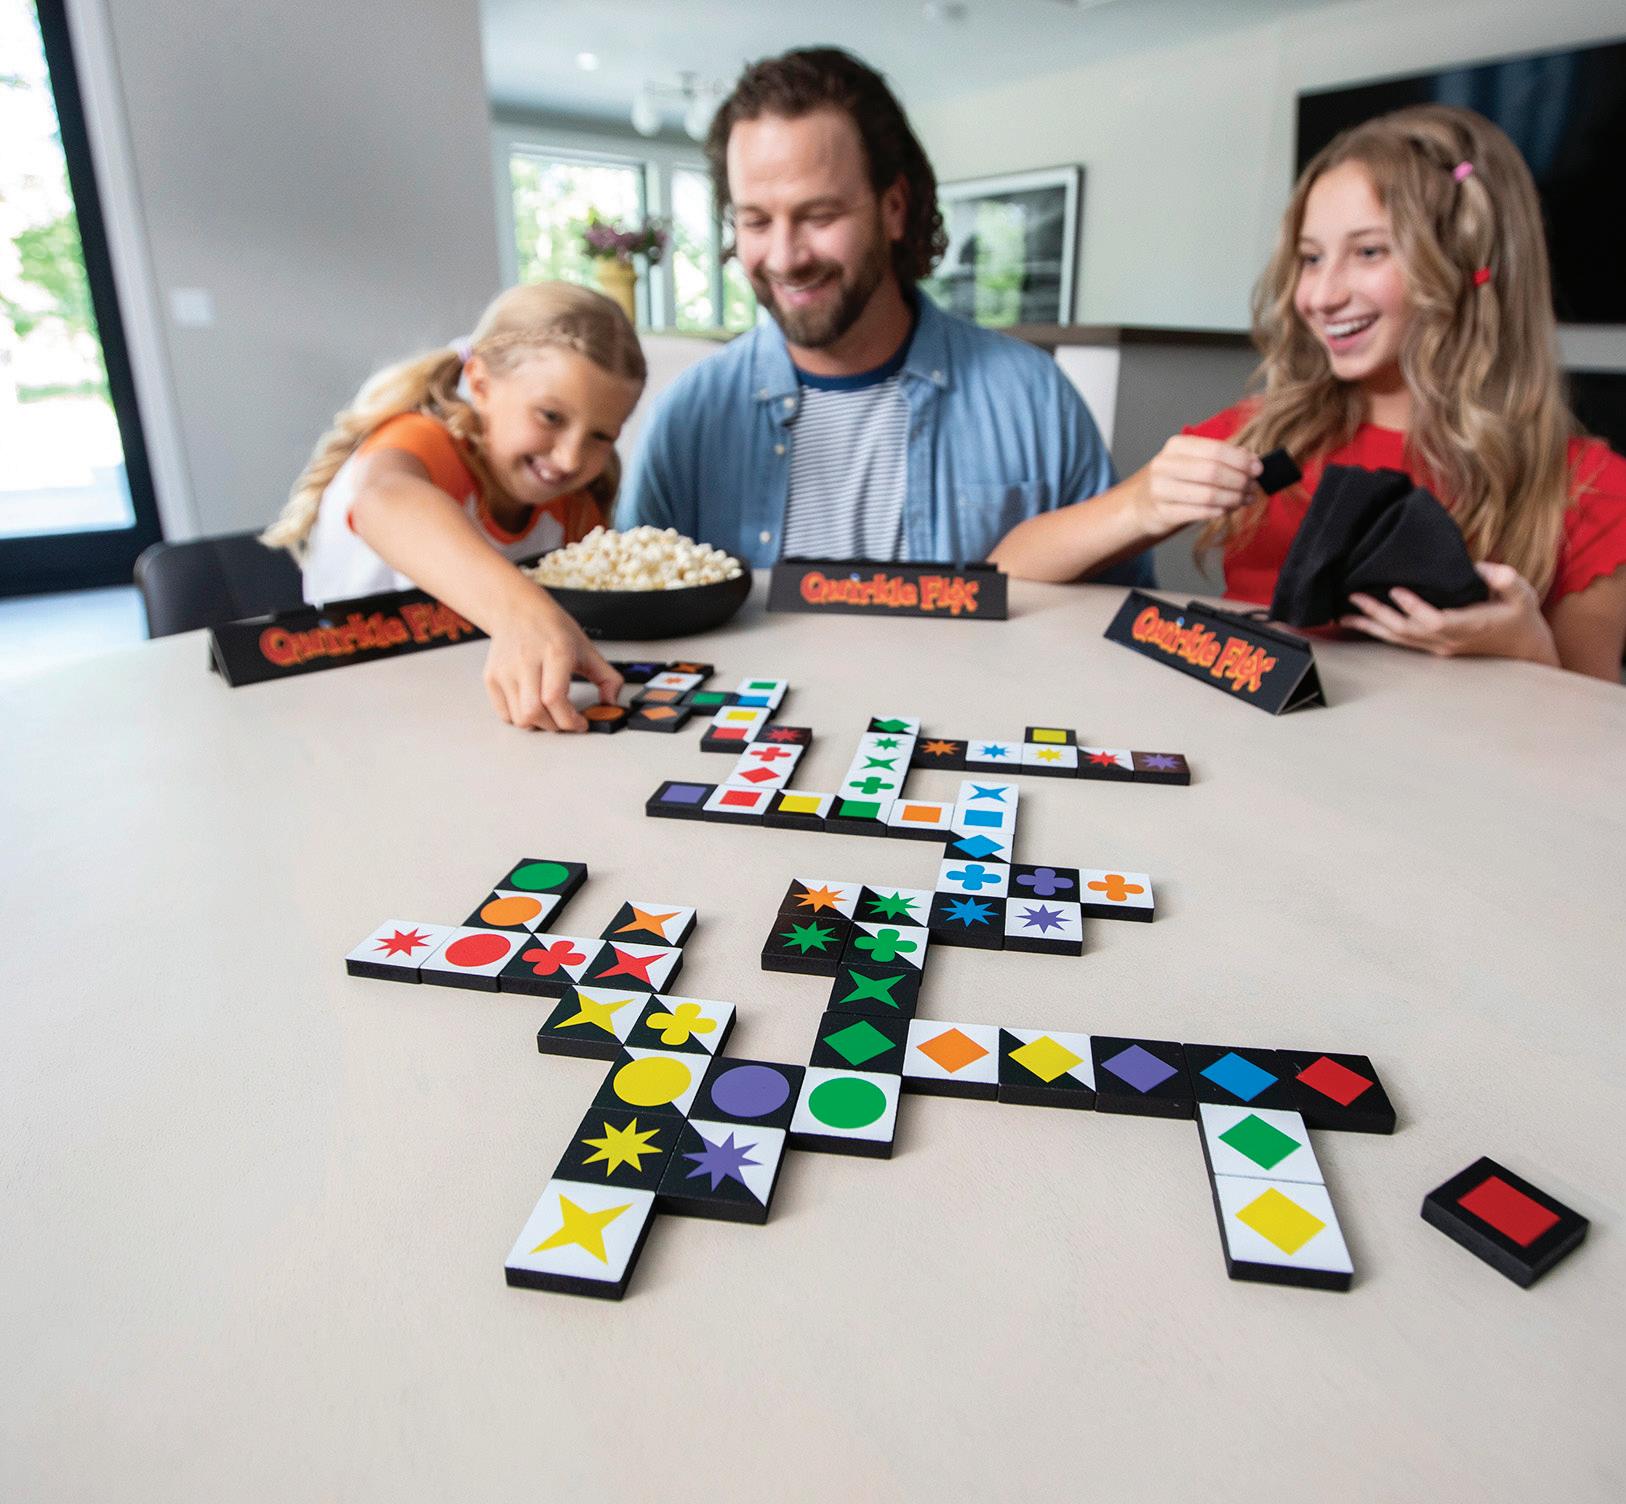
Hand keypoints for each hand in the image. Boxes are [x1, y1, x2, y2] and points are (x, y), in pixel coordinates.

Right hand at [482, 589, 623, 729]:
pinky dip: (521, 718)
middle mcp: (526, 661)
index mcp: (554, 652)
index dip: (570, 719)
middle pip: (534, 712)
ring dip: (539, 724)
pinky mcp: (491, 678)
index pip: (555, 698)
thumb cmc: (551, 628)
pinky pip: (505, 714)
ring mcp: (505, 671)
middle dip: (556, 726)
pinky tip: (532, 706)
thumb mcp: (586, 649)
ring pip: (519, 718)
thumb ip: (607, 678)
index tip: (580, 723)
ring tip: (550, 713)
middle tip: (566, 719)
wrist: (517, 610)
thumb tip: (611, 703)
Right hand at [1135, 435, 1263, 536]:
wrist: (1142, 504)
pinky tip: (1227, 509)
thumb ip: (1222, 458)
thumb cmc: (1176, 480)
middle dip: (1239, 481)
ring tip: (1244, 500)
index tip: (1258, 469)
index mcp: (1176, 446)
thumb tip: (1252, 460)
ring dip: (1233, 499)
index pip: (1216, 450)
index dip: (1241, 461)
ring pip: (1208, 495)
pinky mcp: (1162, 512)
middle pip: (1213, 472)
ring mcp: (1161, 490)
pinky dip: (1218, 511)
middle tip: (1252, 487)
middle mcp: (1165, 465)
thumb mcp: (1194, 461)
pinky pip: (1199, 512)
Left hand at [1341, 562, 1559, 665]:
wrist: (1525, 648)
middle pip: (1407, 631)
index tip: (1396, 590)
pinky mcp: (1434, 647)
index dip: (1414, 608)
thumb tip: (1482, 567)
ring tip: (1345, 614)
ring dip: (1372, 626)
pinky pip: (1402, 641)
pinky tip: (1363, 623)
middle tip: (1355, 596)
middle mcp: (1448, 640)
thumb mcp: (1522, 594)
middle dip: (1379, 614)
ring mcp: (1439, 647)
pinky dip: (1380, 631)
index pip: (1434, 620)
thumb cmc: (1521, 616)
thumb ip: (1505, 580)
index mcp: (1469, 626)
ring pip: (1400, 639)